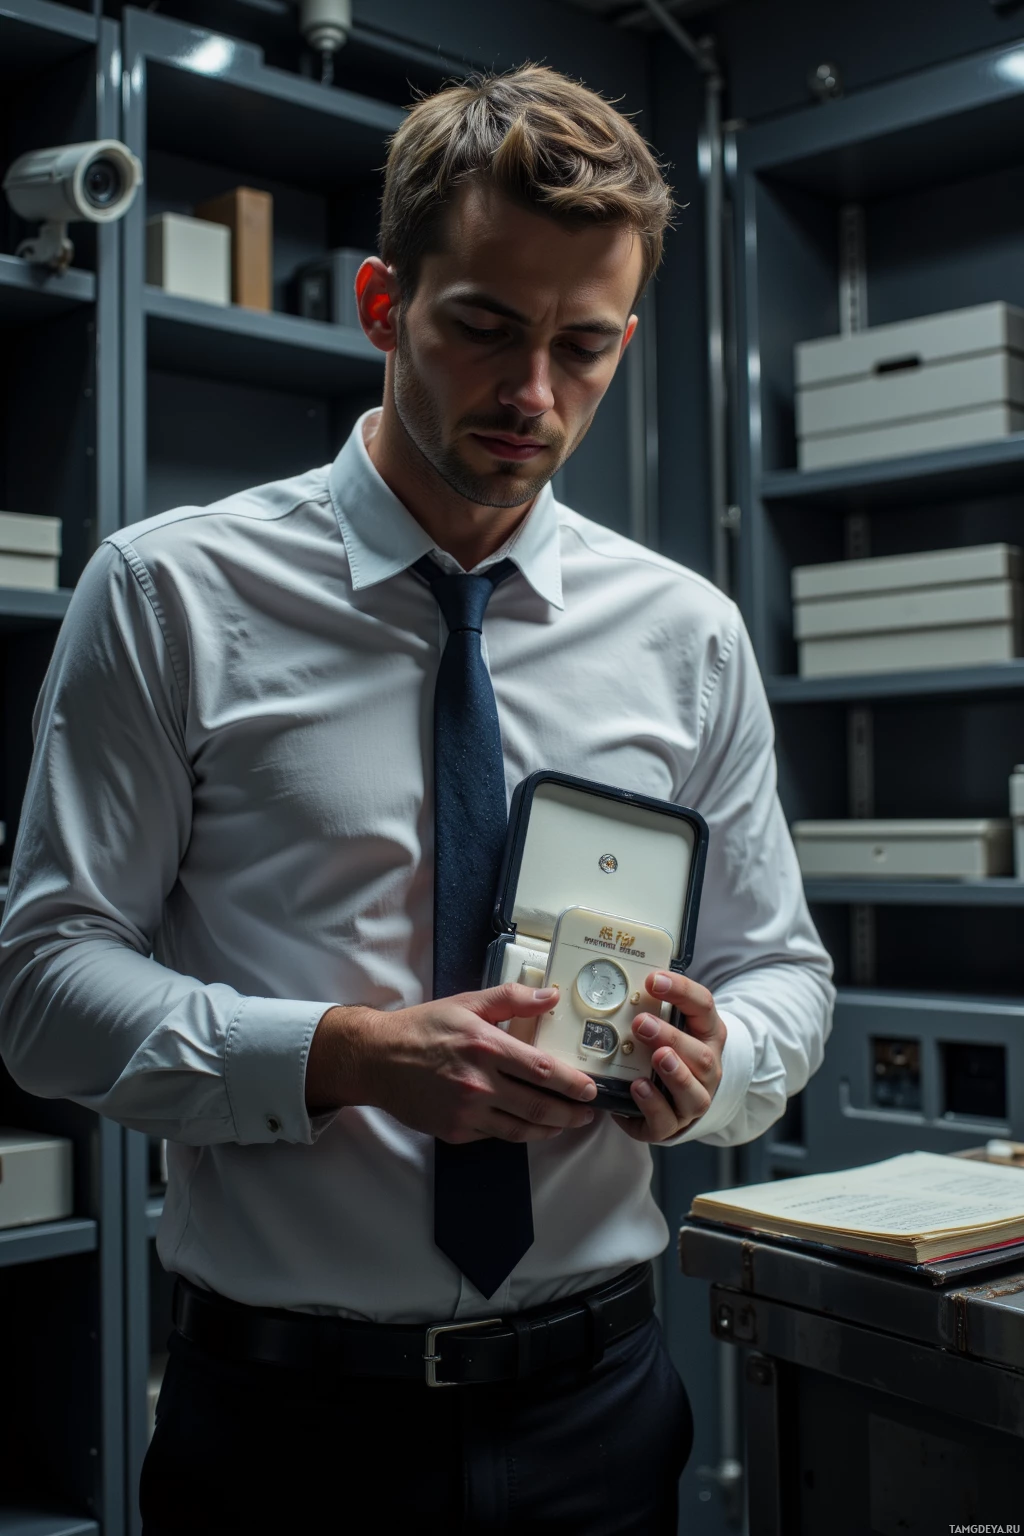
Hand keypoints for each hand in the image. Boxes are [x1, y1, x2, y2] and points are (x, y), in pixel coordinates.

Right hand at [306, 982, 596, 1143]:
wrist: (376, 1059)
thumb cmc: (423, 1027)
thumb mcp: (466, 1003)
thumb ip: (511, 999)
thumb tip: (551, 995)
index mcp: (485, 1046)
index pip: (541, 1070)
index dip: (572, 1083)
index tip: (591, 1088)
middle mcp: (478, 1083)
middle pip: (538, 1106)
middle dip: (570, 1112)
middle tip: (589, 1113)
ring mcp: (466, 1111)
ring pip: (521, 1128)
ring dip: (550, 1128)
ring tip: (567, 1123)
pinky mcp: (455, 1131)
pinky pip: (495, 1134)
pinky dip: (517, 1132)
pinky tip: (529, 1125)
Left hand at [613, 972, 726, 1143]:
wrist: (679, 1099)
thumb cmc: (670, 1052)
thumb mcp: (670, 1025)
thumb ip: (653, 1008)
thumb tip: (620, 985)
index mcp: (708, 1034)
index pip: (703, 1006)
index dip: (680, 991)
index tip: (653, 979)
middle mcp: (708, 1069)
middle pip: (700, 1054)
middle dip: (671, 1038)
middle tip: (642, 1023)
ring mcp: (694, 1100)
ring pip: (693, 1092)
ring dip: (674, 1074)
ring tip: (656, 1057)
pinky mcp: (672, 1125)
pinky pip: (666, 1121)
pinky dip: (652, 1105)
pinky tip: (637, 1088)